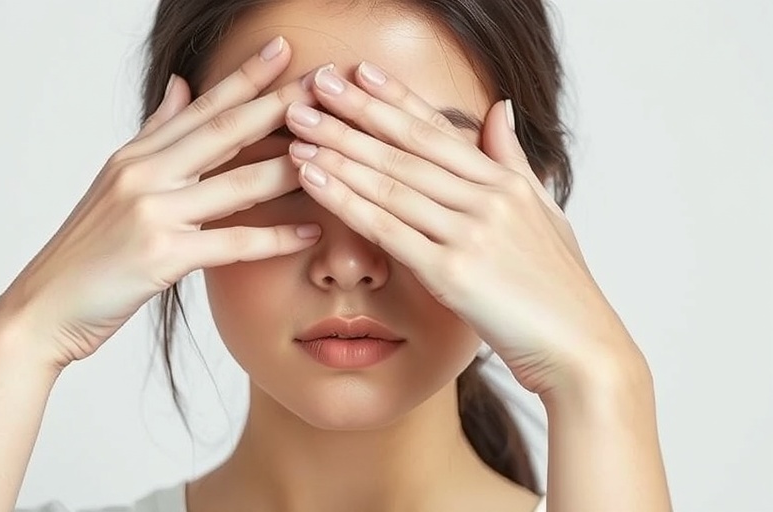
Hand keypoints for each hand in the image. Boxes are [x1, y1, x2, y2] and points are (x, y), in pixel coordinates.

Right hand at [0, 37, 322, 368]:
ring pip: (236, 183)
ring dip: (290, 166)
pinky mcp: (160, 256)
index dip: (245, 77)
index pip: (201, 107)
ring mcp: (151, 212)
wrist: (43, 308)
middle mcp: (144, 174)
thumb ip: (155, 134)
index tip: (283, 50)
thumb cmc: (86, 252)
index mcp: (137, 156)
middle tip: (325, 82)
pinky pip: (231, 242)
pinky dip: (274, 238)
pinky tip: (309, 230)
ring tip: (335, 150)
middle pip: (225, 130)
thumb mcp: (115, 181)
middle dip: (280, 104)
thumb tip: (180, 87)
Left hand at [283, 62, 640, 394]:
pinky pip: (387, 230)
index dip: (395, 98)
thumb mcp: (544, 212)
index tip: (358, 72)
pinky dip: (346, 201)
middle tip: (311, 87)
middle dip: (354, 114)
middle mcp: (488, 200)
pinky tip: (314, 178)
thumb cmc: (559, 288)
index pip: (439, 131)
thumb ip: (512, 160)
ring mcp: (471, 235)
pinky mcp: (452, 274)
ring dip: (339, 152)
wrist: (581, 350)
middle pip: (407, 149)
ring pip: (391, 183)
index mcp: (506, 184)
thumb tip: (499, 108)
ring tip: (298, 127)